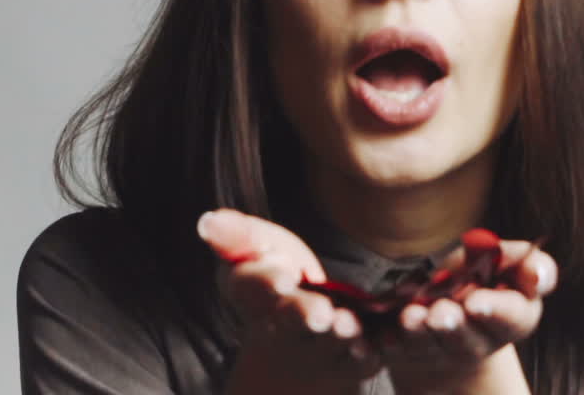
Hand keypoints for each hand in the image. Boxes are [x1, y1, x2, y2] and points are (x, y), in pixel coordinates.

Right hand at [197, 209, 381, 391]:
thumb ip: (241, 237)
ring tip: (347, 324)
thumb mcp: (261, 250)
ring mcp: (314, 349)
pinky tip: (376, 344)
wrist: (301, 343)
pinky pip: (359, 360)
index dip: (263, 281)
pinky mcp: (350, 362)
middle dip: (300, 314)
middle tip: (319, 313)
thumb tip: (207, 221)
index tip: (283, 275)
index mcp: (253, 294)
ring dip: (337, 335)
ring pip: (324, 344)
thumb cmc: (280, 279)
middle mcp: (280, 326)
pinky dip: (368, 352)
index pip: (247, 286)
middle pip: (287, 320)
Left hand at [381, 239, 557, 393]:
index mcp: (512, 318)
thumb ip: (525, 263)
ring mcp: (443, 353)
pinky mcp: (409, 355)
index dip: (495, 309)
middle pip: (468, 338)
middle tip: (441, 313)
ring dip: (419, 332)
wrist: (447, 308)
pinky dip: (388, 341)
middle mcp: (480, 342)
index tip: (476, 301)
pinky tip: (381, 331)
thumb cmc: (482, 278)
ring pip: (430, 346)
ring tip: (411, 316)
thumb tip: (540, 272)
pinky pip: (397, 350)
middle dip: (453, 326)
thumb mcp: (505, 264)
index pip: (511, 317)